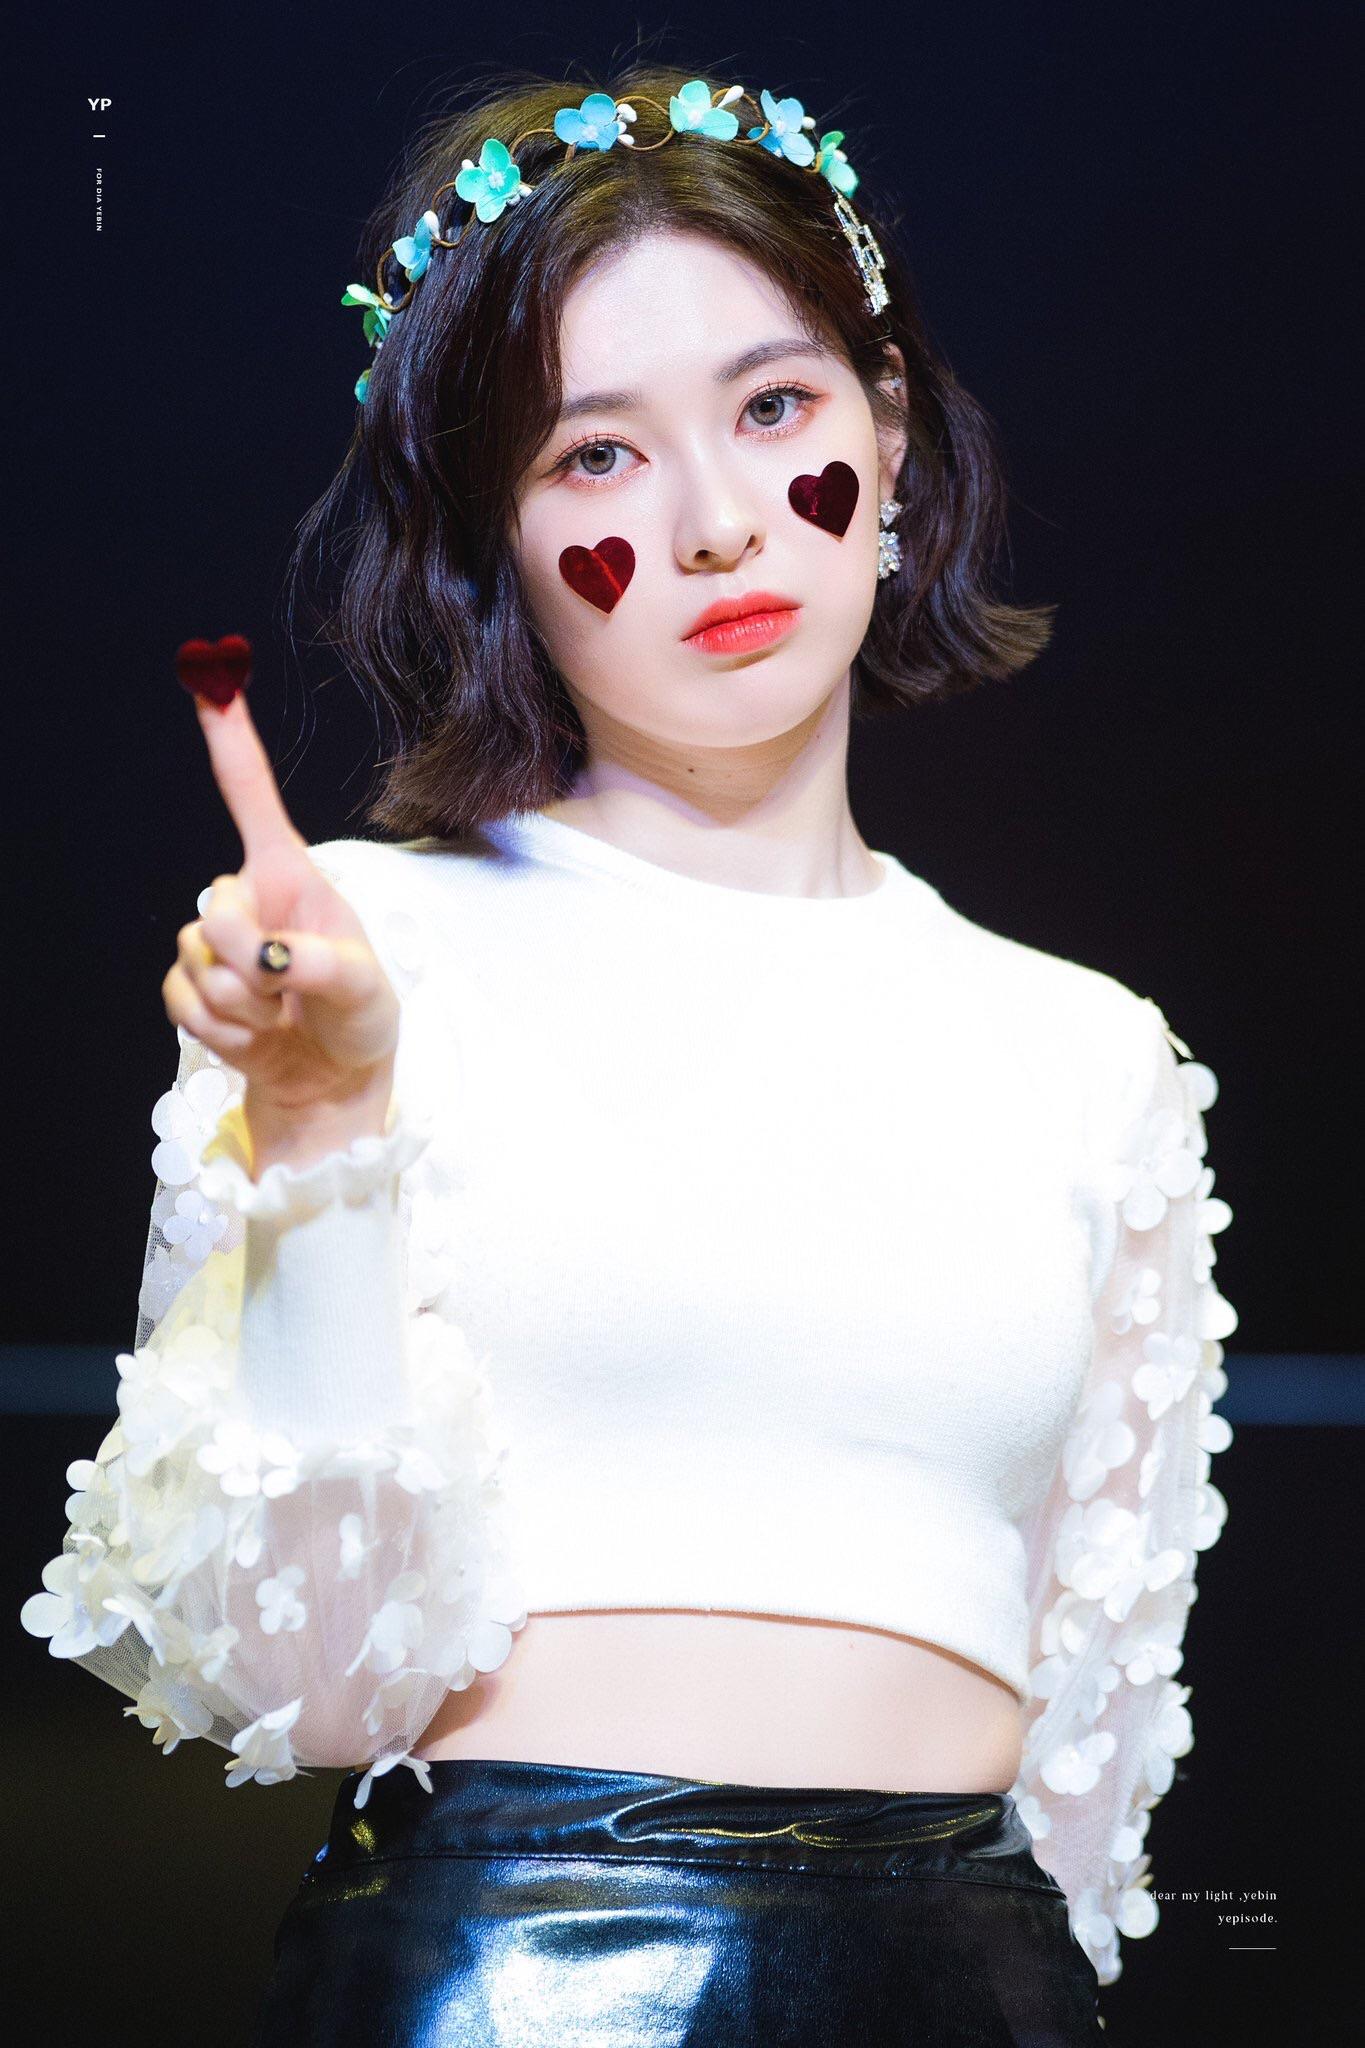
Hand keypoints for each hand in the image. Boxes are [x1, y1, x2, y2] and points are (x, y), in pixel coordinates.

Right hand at [163, 688, 400, 1152]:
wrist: (331, 1077)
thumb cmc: (358, 1018)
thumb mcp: (366, 989)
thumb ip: (325, 965)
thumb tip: (267, 957)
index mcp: (291, 875)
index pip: (252, 798)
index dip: (231, 741)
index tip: (210, 682)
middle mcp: (246, 898)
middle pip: (214, 910)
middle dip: (250, 964)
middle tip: (290, 993)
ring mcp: (213, 943)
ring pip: (198, 964)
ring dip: (245, 1007)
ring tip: (281, 1015)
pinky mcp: (190, 987)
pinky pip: (183, 1002)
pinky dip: (224, 1032)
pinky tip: (256, 1036)